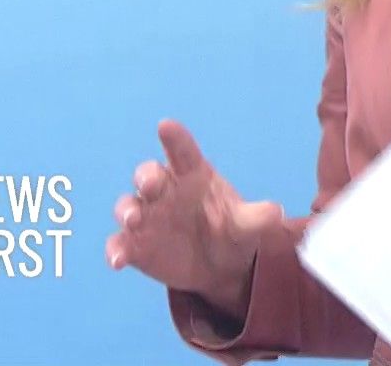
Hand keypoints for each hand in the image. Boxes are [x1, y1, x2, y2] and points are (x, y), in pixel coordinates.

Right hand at [106, 119, 283, 316]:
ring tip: (133, 219)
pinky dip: (116, 250)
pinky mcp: (135, 245)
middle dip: (147, 177)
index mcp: (193, 175)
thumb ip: (257, 218)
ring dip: (127, 210)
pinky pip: (120, 244)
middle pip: (149, 175)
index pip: (183, 152)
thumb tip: (275, 213)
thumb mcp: (248, 225)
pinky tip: (117, 260)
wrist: (219, 264)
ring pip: (129, 205)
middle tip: (150, 183)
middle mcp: (165, 191)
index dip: (175, 138)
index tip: (166, 126)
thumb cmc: (230, 228)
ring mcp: (147, 217)